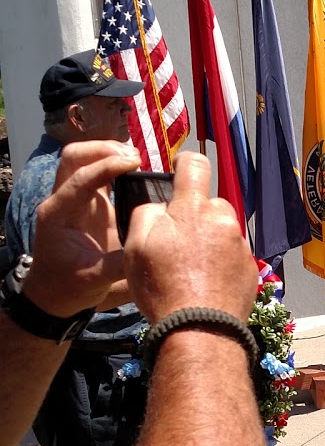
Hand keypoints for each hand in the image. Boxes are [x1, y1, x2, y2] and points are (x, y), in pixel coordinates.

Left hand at [26, 141, 140, 316]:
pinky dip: (113, 165)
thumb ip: (121, 263)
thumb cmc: (68, 288)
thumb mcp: (95, 281)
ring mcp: (74, 200)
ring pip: (82, 159)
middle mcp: (62, 201)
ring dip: (107, 152)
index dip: (107, 166)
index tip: (135, 163)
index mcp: (57, 215)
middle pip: (74, 157)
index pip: (79, 178)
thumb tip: (150, 244)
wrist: (53, 296)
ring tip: (137, 160)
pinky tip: (135, 170)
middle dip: (103, 149)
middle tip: (135, 158)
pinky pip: (96, 173)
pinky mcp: (88, 204)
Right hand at [124, 151, 257, 322]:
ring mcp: (241, 245)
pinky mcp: (250, 269)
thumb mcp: (136, 247)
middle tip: (177, 244)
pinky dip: (221, 264)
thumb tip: (160, 207)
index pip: (195, 164)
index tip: (179, 171)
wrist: (200, 331)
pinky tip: (206, 284)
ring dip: (209, 241)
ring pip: (222, 231)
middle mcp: (223, 220)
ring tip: (191, 271)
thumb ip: (146, 214)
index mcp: (194, 209)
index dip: (184, 163)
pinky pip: (233, 256)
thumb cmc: (163, 288)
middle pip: (209, 204)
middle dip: (195, 216)